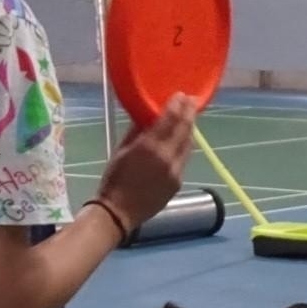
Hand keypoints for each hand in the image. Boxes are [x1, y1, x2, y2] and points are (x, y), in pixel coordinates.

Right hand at [98, 97, 196, 231]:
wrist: (119, 213)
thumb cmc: (114, 179)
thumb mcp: (121, 150)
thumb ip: (138, 131)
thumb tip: (148, 116)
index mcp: (150, 147)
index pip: (170, 119)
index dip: (178, 105)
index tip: (182, 95)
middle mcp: (167, 157)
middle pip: (184, 130)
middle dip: (189, 114)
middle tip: (192, 101)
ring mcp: (176, 171)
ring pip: (187, 145)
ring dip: (189, 130)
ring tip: (189, 118)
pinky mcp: (179, 182)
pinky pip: (184, 159)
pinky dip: (184, 147)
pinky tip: (182, 141)